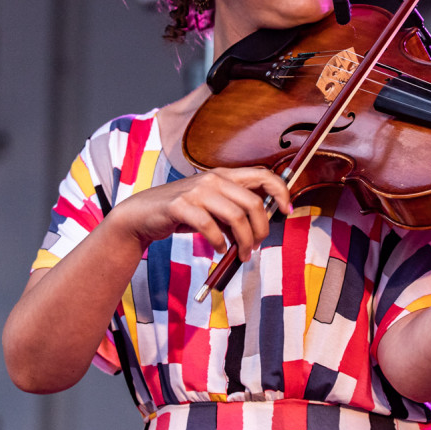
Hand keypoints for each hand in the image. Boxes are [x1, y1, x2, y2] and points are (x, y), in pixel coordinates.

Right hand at [105, 167, 292, 260]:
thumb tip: (260, 229)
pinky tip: (218, 249)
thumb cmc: (182, 212)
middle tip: (257, 246)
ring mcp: (196, 191)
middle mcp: (212, 178)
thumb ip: (235, 213)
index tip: (287, 211)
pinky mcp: (180, 205)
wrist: (143, 214)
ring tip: (242, 255)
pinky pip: (209, 227)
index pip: (263, 174)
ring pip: (235, 217)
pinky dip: (218, 243)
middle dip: (261, 229)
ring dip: (244, 241)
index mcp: (223, 175)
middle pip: (252, 203)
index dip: (281, 191)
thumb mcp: (212, 208)